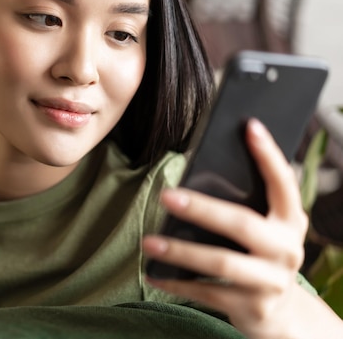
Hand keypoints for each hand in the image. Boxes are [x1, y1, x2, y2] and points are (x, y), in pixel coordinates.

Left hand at [142, 119, 335, 337]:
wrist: (278, 313)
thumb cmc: (258, 256)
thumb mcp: (262, 229)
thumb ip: (241, 206)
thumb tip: (195, 175)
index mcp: (289, 221)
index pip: (283, 183)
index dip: (269, 155)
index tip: (249, 127)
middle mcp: (287, 249)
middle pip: (241, 224)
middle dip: (201, 209)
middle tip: (166, 197)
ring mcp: (271, 280)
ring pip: (221, 262)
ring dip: (181, 251)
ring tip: (149, 242)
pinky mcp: (253, 306)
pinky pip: (208, 292)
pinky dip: (178, 283)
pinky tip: (154, 274)